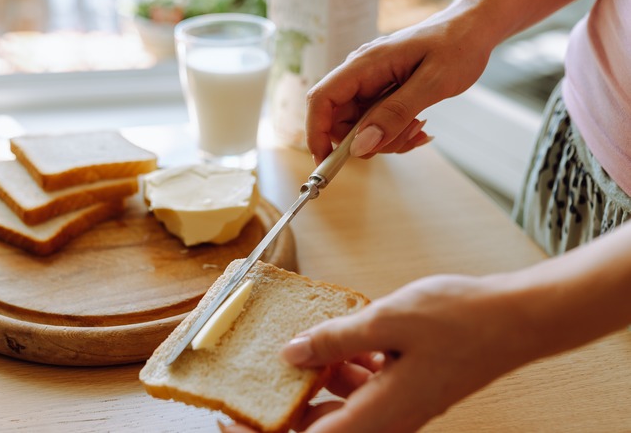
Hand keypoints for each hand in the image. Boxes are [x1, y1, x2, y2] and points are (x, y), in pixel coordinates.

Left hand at [222, 273, 533, 432]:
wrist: (514, 320)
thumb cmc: (461, 320)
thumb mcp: (386, 320)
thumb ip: (334, 339)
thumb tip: (290, 353)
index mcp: (379, 412)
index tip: (229, 421)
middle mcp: (387, 419)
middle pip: (320, 426)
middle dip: (288, 403)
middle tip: (263, 373)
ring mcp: (398, 408)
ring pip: (340, 406)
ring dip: (319, 380)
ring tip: (310, 344)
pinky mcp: (406, 392)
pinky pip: (362, 390)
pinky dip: (347, 369)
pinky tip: (348, 338)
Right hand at [306, 6, 494, 162]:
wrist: (473, 29)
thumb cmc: (457, 45)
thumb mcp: (432, 83)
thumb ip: (395, 114)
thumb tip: (361, 145)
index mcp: (365, 65)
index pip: (322, 100)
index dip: (316, 132)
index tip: (326, 161)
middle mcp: (361, 74)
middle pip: (340, 120)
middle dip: (366, 140)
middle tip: (403, 138)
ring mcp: (370, 84)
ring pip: (360, 127)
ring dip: (387, 138)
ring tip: (419, 126)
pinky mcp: (382, 93)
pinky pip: (377, 123)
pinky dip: (395, 133)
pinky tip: (418, 125)